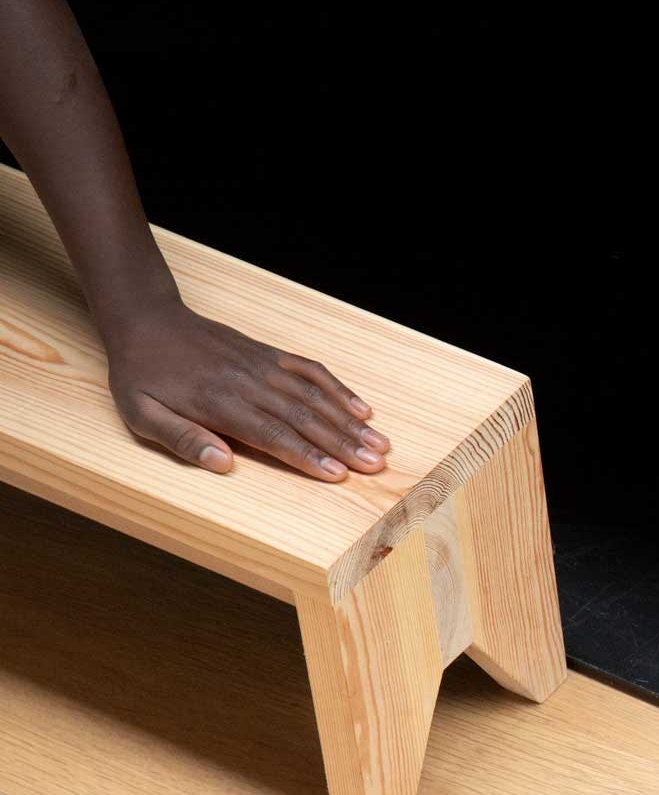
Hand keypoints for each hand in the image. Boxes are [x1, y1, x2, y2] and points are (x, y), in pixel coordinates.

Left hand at [100, 298, 389, 479]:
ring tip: (380, 444)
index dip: (307, 455)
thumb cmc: (142, 374)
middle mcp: (249, 383)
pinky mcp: (271, 354)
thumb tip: (222, 463)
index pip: (272, 434)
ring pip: (316, 395)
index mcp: (219, 403)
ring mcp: (264, 365)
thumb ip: (181, 439)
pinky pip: (312, 370)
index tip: (337, 474)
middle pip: (305, 417)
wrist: (147, 320)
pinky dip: (340, 389)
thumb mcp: (141, 413)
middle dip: (343, 443)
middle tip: (375, 465)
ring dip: (350, 421)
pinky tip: (363, 408)